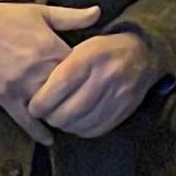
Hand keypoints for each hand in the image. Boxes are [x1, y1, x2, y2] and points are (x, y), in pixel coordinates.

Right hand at [0, 2, 102, 143]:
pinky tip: (49, 140)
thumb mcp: (39, 11)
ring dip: (60, 113)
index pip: (81, 69)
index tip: (94, 75)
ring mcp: (22, 87)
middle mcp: (39, 70)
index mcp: (50, 48)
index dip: (90, 73)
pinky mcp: (6, 98)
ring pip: (50, 108)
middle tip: (87, 99)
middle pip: (69, 92)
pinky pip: (25, 121)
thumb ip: (70, 16)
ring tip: (71, 117)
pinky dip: (38, 132)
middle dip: (78, 95)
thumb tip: (98, 12)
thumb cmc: (2, 18)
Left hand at [28, 32, 160, 138]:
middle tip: (44, 115)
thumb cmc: (102, 50)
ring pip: (82, 122)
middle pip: (70, 109)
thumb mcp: (82, 46)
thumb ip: (60, 65)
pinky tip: (75, 123)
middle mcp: (106, 75)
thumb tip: (36, 91)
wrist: (141, 55)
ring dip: (65, 125)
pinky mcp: (125, 110)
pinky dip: (81, 129)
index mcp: (91, 56)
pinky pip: (96, 129)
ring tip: (58, 119)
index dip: (42, 101)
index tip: (33, 107)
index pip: (60, 85)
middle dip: (51, 117)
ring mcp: (118, 95)